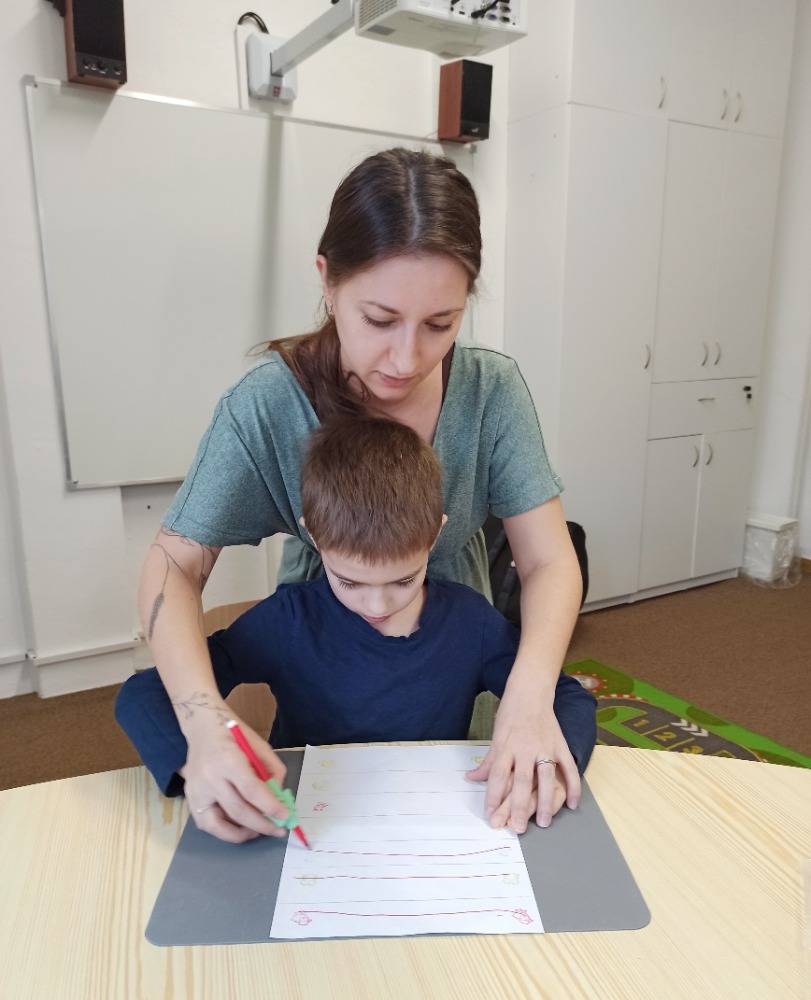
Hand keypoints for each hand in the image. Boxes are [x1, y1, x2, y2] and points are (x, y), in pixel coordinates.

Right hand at [179, 706, 289, 843]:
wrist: (202, 726)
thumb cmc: (233, 733)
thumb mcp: (258, 745)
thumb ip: (272, 769)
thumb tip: (280, 797)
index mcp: (228, 760)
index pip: (251, 790)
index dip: (270, 806)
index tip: (285, 816)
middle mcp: (209, 778)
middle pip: (237, 810)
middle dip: (262, 824)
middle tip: (278, 830)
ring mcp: (196, 790)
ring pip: (218, 825)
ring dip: (242, 834)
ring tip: (259, 832)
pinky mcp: (189, 797)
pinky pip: (206, 823)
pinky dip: (223, 831)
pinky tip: (239, 827)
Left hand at [466, 697, 580, 832]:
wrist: (530, 692)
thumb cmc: (510, 714)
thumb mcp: (495, 736)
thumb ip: (487, 761)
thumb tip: (470, 778)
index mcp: (506, 746)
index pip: (497, 775)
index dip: (493, 796)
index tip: (491, 816)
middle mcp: (525, 748)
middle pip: (521, 780)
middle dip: (518, 806)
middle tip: (517, 828)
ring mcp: (545, 747)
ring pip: (546, 777)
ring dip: (545, 801)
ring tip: (543, 822)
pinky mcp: (560, 745)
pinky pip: (569, 768)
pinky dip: (573, 785)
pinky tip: (573, 804)